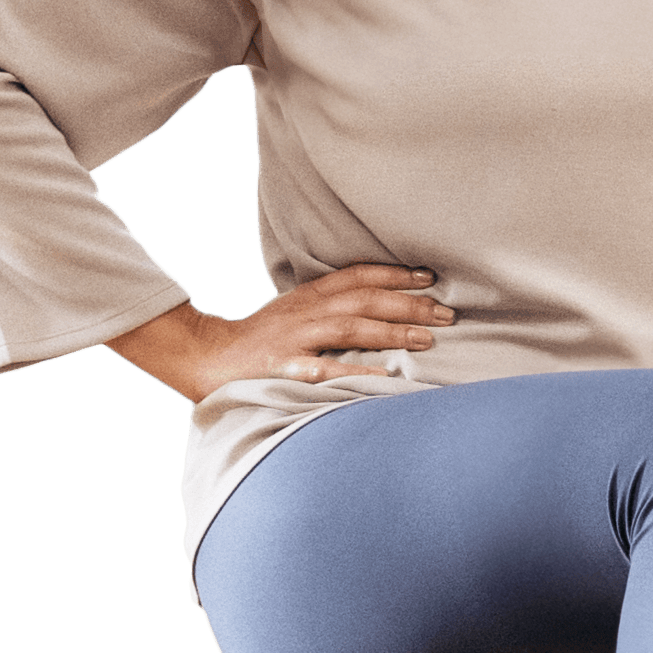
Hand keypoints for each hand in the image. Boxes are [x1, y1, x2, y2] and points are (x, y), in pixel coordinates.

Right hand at [108, 265, 455, 404]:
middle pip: (365, 301)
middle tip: (447, 313)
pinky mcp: (284, 370)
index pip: (357, 276)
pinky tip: (387, 379)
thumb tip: (377, 312)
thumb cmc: (258, 342)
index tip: (429, 276)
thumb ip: (330, 310)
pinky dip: (357, 373)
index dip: (395, 273)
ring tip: (427, 341)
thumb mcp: (294, 314)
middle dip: (408, 305)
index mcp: (309, 297)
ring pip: (352, 329)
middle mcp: (306, 313)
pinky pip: (326, 371)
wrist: (206, 358)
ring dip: (392, 332)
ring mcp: (296, 340)